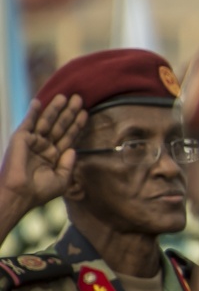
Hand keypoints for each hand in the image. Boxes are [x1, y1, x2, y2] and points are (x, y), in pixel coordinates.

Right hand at [0, 94, 87, 213]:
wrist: (21, 194)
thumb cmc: (40, 191)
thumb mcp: (62, 179)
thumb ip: (69, 164)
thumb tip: (74, 149)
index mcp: (54, 156)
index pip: (69, 137)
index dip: (77, 125)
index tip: (86, 113)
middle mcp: (44, 147)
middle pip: (60, 126)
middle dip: (69, 113)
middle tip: (79, 98)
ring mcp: (33, 142)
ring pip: (47, 122)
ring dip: (55, 109)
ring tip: (66, 96)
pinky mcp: (21, 139)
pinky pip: (28, 123)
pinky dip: (33, 112)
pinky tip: (39, 101)